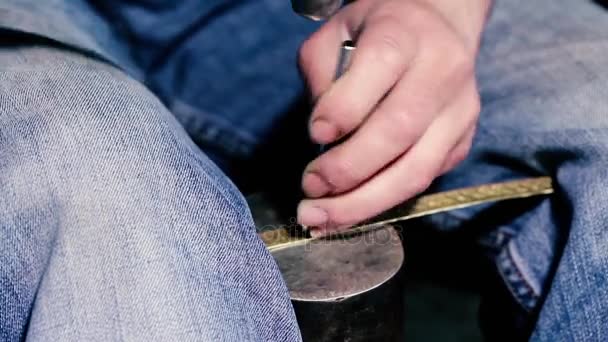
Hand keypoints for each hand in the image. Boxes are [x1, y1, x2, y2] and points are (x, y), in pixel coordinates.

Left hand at [297, 0, 490, 234]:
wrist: (440, 27)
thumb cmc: (378, 33)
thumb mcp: (335, 34)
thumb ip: (321, 76)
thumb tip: (322, 138)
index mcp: (404, 34)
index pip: (379, 70)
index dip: (344, 109)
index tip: (314, 135)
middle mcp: (441, 71)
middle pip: (398, 131)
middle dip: (348, 170)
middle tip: (310, 191)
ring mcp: (459, 110)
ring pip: (416, 170)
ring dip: (364, 202)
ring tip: (323, 219)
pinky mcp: (463, 140)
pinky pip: (423, 181)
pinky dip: (383, 202)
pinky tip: (351, 210)